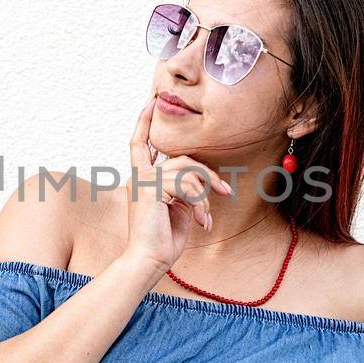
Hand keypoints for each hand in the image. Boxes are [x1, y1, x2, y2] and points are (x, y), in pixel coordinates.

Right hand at [124, 93, 232, 271]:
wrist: (147, 261)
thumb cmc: (161, 240)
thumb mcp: (177, 210)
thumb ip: (183, 190)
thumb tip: (199, 183)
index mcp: (140, 179)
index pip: (138, 143)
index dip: (144, 122)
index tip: (151, 100)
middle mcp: (138, 176)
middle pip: (182, 159)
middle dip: (207, 174)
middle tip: (225, 191)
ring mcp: (143, 181)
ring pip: (188, 171)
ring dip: (205, 194)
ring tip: (207, 217)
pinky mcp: (151, 188)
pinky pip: (187, 185)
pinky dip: (200, 204)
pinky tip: (202, 223)